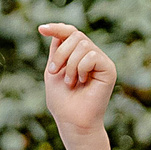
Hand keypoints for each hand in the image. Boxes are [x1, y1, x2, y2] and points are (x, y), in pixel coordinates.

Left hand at [38, 25, 116, 140]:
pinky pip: (92, 56)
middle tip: (55, 72)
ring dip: (69, 64)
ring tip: (70, 82)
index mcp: (78, 55)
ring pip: (83, 44)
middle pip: (75, 36)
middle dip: (60, 54)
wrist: (72, 121)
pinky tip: (83, 82)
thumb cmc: (62, 101)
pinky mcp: (109, 69)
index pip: (70, 33)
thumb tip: (58, 30)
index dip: (57, 28)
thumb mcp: (53, 71)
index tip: (41, 29)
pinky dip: (81, 68)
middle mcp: (92, 55)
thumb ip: (57, 50)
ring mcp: (101, 61)